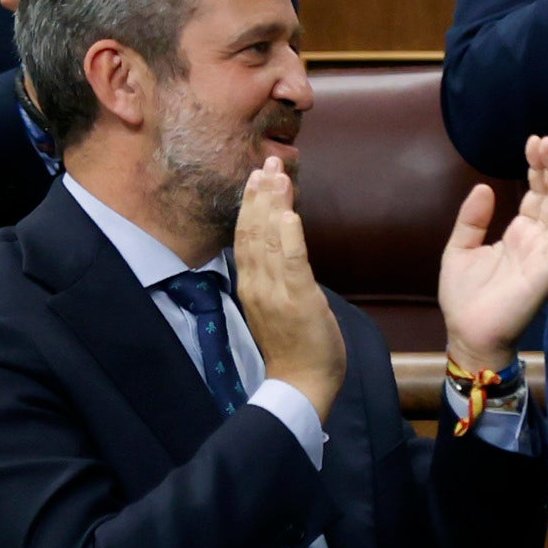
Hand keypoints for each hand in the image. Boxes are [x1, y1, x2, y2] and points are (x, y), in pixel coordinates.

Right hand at [233, 158, 346, 409]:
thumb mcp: (277, 305)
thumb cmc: (294, 346)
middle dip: (260, 195)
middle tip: (267, 162)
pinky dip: (289, 238)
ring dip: (273, 206)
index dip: (251, 205)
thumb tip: (280, 248)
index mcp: (251, 285)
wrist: (300, 384)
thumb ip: (275, 276)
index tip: (257, 175)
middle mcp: (257, 285)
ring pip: (269, 241)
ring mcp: (276, 293)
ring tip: (276, 175)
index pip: (246, 237)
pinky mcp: (299, 301)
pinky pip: (292, 264)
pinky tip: (289, 215)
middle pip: (254, 232)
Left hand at [439, 134, 547, 374]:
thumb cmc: (464, 296)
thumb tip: (485, 186)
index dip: (535, 168)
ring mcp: (545, 251)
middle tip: (547, 141)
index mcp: (518, 233)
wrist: (467, 332)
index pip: (534, 193)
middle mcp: (537, 238)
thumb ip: (473, 219)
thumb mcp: (460, 248)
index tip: (533, 142)